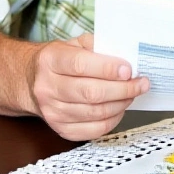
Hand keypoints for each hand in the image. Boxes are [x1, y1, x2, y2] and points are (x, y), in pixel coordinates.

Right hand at [27, 33, 150, 140]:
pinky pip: (93, 130)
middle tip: (141, 83)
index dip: (108, 68)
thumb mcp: (74, 43)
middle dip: (123, 89)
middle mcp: (47, 87)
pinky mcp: (60, 129)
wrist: (32, 81)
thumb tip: (125, 55)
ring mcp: (52, 111)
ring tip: (132, 93)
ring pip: (95, 113)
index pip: (80, 65)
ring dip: (121, 104)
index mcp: (50, 60)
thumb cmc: (60, 60)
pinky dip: (113, 120)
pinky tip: (120, 108)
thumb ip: (98, 46)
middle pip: (91, 93)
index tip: (129, 69)